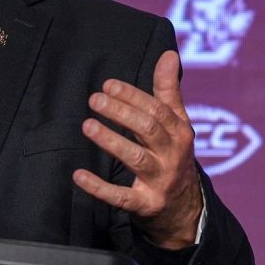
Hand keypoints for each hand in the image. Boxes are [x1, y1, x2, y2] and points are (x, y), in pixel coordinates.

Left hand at [73, 49, 203, 249]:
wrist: (185, 210)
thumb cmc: (174, 157)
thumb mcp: (177, 125)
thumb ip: (168, 91)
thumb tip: (168, 54)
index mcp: (180, 132)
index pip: (157, 109)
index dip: (133, 96)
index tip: (108, 85)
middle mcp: (173, 155)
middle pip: (148, 129)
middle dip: (121, 112)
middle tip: (95, 99)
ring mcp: (160, 181)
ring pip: (136, 158)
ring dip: (111, 140)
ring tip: (88, 125)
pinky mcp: (146, 205)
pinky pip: (120, 196)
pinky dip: (98, 187)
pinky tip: (78, 175)